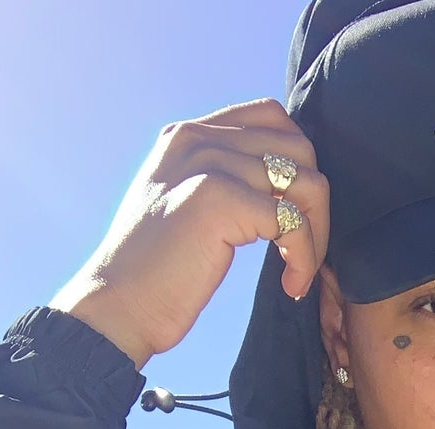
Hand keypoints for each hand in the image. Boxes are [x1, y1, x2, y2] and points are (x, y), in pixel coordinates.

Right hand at [50, 99, 328, 368]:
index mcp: (188, 134)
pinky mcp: (218, 200)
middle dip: (316, 205)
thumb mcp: (184, 205)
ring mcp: (208, 164)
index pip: (271, 117)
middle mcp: (198, 138)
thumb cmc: (155, 272)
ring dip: (316, 236)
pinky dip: (304, 259)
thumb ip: (223, 178)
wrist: (118, 306)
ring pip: (306, 184)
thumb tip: (284, 182)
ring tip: (297, 271)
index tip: (293, 216)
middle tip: (303, 252)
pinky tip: (290, 285)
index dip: (299, 166)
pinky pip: (293, 222)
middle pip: (299, 149)